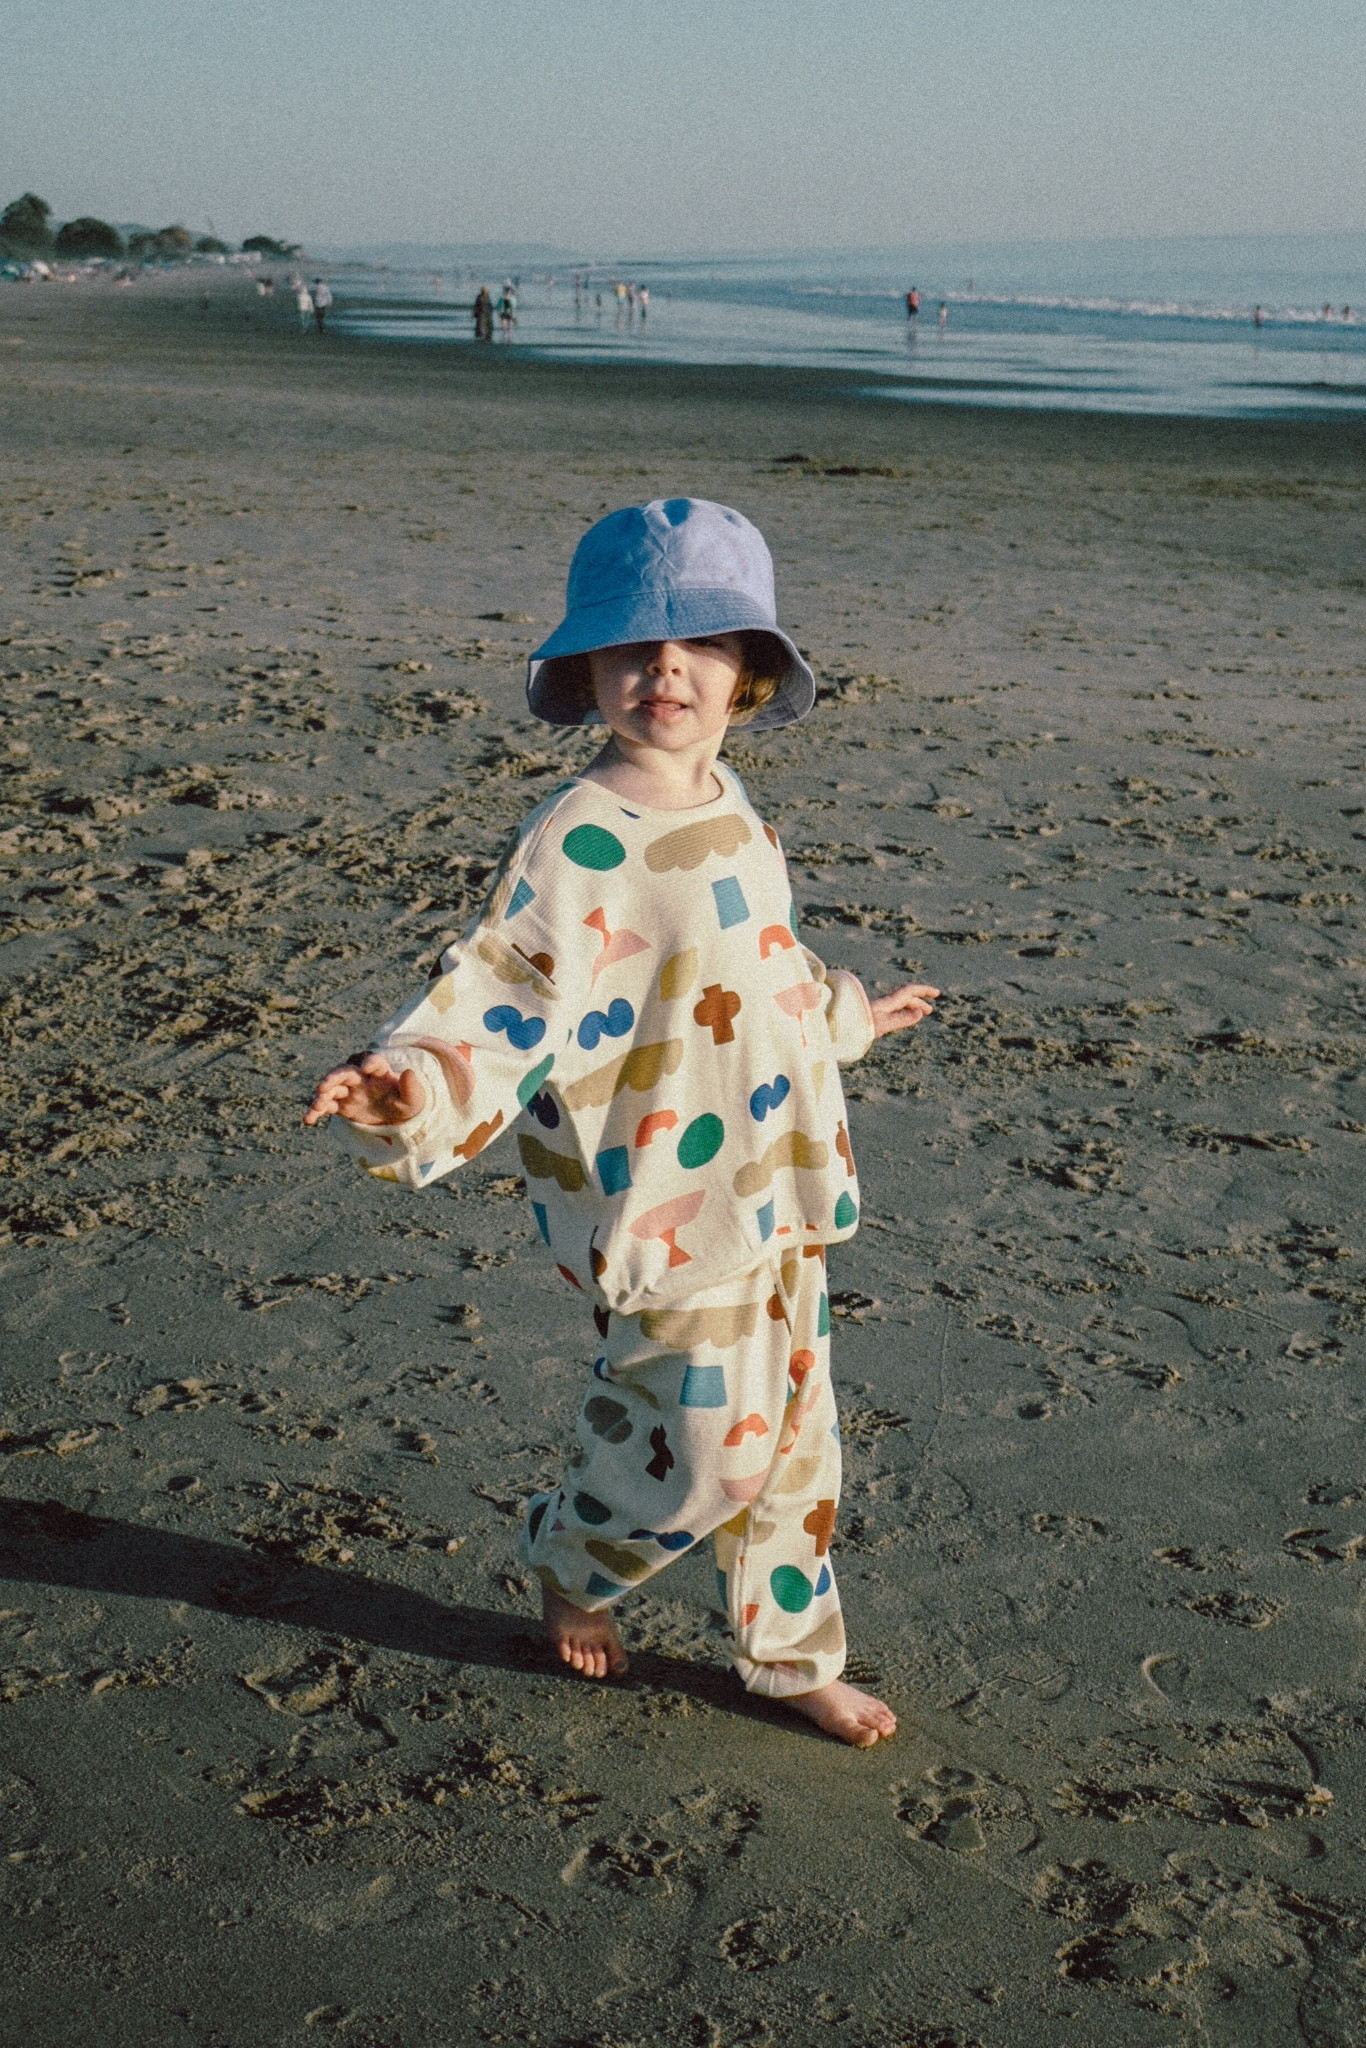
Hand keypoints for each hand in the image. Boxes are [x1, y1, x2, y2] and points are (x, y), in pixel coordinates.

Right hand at [304, 1052, 425, 1126]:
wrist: (397, 1117)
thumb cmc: (407, 1103)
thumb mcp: (415, 1098)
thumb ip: (412, 1086)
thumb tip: (409, 1072)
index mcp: (380, 1071)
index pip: (373, 1061)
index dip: (369, 1061)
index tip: (365, 1068)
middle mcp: (361, 1077)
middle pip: (345, 1071)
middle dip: (334, 1076)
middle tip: (324, 1085)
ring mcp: (349, 1090)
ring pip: (332, 1088)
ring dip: (323, 1095)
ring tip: (317, 1105)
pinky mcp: (342, 1105)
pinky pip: (326, 1105)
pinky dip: (316, 1111)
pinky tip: (308, 1120)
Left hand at [869, 982, 938, 1037]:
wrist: (841, 1027)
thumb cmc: (862, 1025)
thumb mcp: (884, 1023)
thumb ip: (902, 1018)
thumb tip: (920, 1013)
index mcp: (889, 1001)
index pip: (910, 991)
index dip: (924, 990)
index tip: (937, 993)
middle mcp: (884, 1003)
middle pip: (905, 999)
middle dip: (919, 1003)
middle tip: (930, 1011)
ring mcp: (878, 1009)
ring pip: (897, 1005)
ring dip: (910, 1007)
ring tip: (918, 1014)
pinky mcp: (872, 1016)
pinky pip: (890, 1011)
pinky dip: (900, 1013)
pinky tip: (899, 1019)